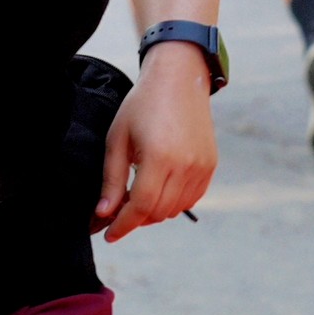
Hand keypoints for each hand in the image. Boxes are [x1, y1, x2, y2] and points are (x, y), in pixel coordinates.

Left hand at [91, 43, 215, 241]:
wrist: (179, 79)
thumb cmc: (143, 105)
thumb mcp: (118, 139)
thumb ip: (112, 180)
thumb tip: (103, 214)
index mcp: (160, 157)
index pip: (141, 207)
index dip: (123, 225)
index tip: (108, 235)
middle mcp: (186, 166)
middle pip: (158, 212)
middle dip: (135, 219)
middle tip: (116, 213)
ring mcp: (202, 167)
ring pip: (174, 209)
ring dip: (153, 212)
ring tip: (135, 199)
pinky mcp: (210, 166)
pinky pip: (190, 199)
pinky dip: (172, 203)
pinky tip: (158, 191)